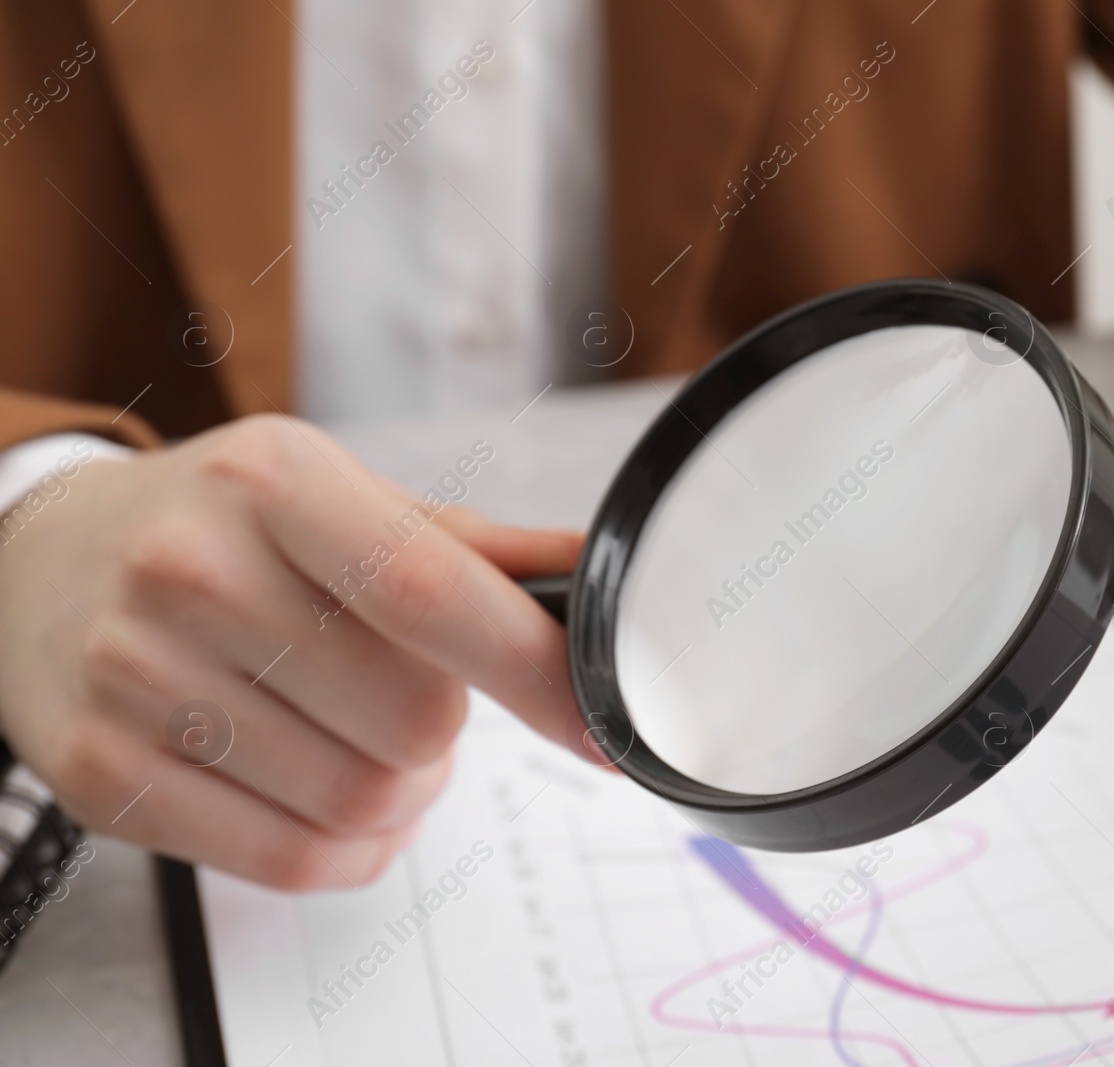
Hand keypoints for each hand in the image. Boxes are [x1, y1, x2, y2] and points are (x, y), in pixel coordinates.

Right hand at [0, 416, 583, 890]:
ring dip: (406, 791)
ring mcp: (135, 678)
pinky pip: (293, 861)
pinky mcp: (103, 775)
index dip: (536, 669)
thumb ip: (474, 552)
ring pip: (363, 800)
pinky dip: (353, 847)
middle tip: (411, 693)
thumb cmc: (221, 527)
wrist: (42, 558)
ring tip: (366, 738)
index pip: (430, 592)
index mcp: (274, 482)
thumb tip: (596, 580)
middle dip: (445, 725)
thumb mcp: (340, 497)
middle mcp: (192, 571)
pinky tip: (336, 798)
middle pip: (413, 721)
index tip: (604, 721)